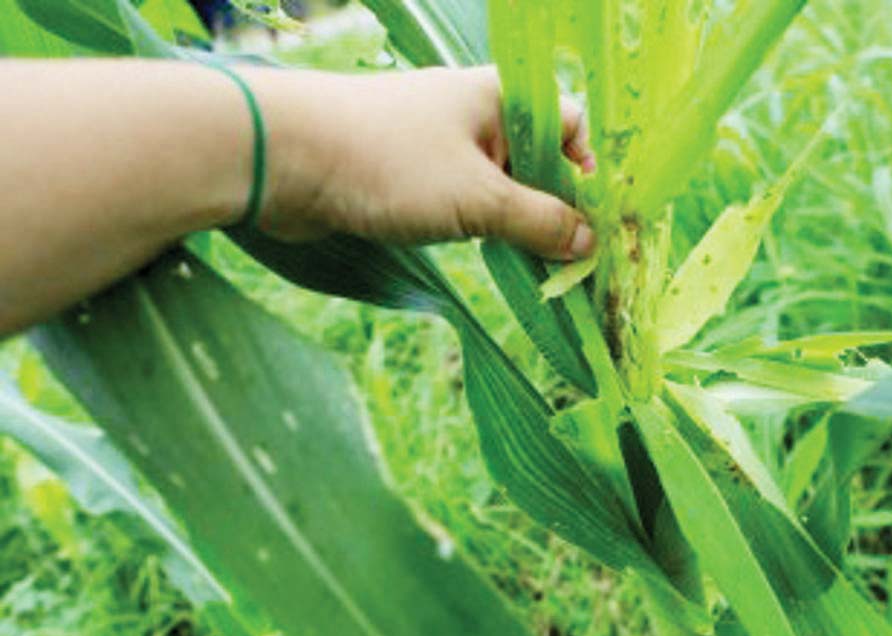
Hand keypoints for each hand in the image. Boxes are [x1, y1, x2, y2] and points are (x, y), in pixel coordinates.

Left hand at [251, 66, 596, 259]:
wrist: (280, 157)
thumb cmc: (387, 164)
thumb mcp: (478, 199)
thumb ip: (538, 221)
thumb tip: (588, 242)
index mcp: (498, 97)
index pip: (570, 124)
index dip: (588, 171)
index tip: (594, 224)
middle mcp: (472, 113)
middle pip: (536, 157)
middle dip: (554, 206)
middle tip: (568, 259)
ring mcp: (437, 142)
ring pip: (497, 182)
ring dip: (515, 220)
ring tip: (532, 265)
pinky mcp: (406, 172)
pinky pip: (460, 196)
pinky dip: (478, 224)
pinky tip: (484, 253)